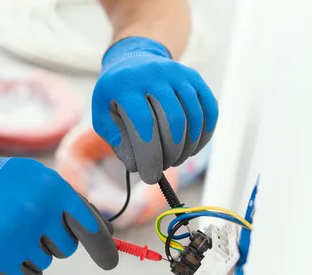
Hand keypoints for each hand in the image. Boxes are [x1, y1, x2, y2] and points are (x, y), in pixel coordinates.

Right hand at [0, 144, 117, 274]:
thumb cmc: (2, 185)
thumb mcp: (38, 178)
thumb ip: (72, 202)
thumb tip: (109, 233)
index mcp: (54, 187)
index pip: (90, 225)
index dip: (103, 247)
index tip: (111, 263)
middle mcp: (39, 209)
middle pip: (67, 248)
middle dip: (51, 241)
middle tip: (25, 225)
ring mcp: (18, 234)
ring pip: (45, 264)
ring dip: (30, 255)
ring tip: (7, 233)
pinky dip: (20, 273)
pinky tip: (4, 255)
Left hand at [92, 36, 218, 183]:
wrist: (133, 60)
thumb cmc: (116, 94)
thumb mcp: (103, 113)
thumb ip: (115, 139)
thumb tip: (136, 164)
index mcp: (126, 84)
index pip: (143, 123)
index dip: (149, 155)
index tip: (150, 177)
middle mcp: (154, 73)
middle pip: (173, 120)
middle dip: (171, 152)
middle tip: (163, 167)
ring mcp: (178, 73)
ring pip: (194, 116)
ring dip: (188, 146)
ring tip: (175, 160)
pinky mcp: (195, 78)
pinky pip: (209, 109)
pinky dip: (204, 134)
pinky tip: (193, 149)